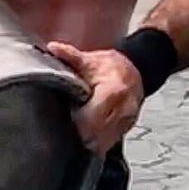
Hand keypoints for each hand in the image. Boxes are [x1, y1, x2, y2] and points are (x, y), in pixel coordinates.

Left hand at [47, 42, 143, 156]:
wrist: (135, 69)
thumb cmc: (111, 66)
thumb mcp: (90, 59)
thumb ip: (71, 56)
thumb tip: (53, 48)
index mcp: (114, 91)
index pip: (94, 117)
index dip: (78, 120)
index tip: (69, 115)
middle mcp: (124, 108)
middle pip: (98, 132)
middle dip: (81, 132)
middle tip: (71, 122)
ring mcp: (127, 120)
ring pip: (104, 141)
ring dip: (90, 138)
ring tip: (79, 127)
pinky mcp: (127, 128)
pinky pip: (110, 141)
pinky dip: (98, 140)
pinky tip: (89, 132)